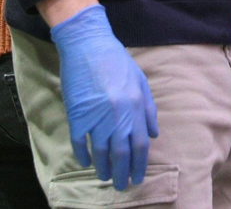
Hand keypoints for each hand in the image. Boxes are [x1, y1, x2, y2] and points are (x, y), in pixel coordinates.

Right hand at [50, 4, 158, 190]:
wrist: (88, 45)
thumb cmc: (116, 61)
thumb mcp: (140, 81)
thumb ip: (148, 109)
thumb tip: (154, 134)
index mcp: (136, 106)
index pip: (141, 145)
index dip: (140, 164)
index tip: (138, 177)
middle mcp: (118, 115)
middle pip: (122, 153)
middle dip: (123, 173)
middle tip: (122, 186)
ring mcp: (97, 116)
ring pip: (101, 152)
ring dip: (104, 168)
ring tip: (105, 177)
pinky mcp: (77, 115)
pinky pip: (80, 143)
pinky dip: (83, 155)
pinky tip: (87, 163)